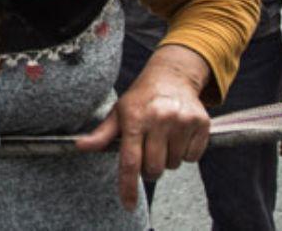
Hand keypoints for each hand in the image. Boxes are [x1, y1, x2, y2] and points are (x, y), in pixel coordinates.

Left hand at [76, 45, 210, 210]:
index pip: (130, 160)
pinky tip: (178, 136)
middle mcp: (159, 119)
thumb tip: (80, 146)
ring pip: (174, 164)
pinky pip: (193, 157)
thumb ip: (102, 134)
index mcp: (134, 118)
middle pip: (153, 168)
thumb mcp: (118, 111)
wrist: (172, 76)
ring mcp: (182, 120)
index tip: (128, 204)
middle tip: (147, 152)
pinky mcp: (201, 123)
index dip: (128, 186)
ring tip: (163, 139)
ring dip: (167, 159)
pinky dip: (185, 153)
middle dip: (149, 169)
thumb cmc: (140, 98)